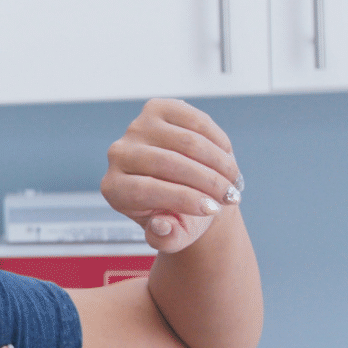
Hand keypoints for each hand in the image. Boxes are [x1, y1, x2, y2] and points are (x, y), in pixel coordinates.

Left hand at [102, 98, 245, 253]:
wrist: (186, 187)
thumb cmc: (178, 216)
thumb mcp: (173, 235)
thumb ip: (166, 238)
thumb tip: (162, 226)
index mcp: (114, 188)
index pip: (146, 190)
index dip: (184, 199)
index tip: (213, 210)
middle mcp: (117, 154)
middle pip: (167, 163)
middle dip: (207, 182)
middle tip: (231, 197)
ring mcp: (136, 127)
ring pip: (186, 141)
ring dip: (218, 163)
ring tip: (233, 182)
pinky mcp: (158, 109)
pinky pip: (196, 121)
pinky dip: (218, 142)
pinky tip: (227, 159)